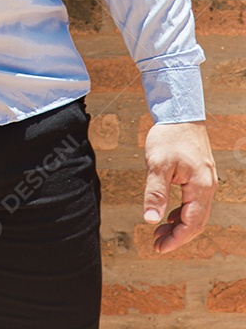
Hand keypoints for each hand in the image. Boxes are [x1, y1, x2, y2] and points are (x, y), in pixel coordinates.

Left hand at [143, 120, 217, 252]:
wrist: (180, 112)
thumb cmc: (169, 136)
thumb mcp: (157, 164)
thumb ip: (155, 193)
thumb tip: (150, 219)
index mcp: (200, 186)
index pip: (192, 224)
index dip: (176, 239)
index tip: (159, 247)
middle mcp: (208, 186)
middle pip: (196, 222)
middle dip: (177, 235)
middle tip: (157, 243)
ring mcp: (205, 180)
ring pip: (196, 212)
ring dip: (179, 224)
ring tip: (159, 231)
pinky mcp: (200, 175)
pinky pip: (194, 201)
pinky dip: (181, 211)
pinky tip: (168, 214)